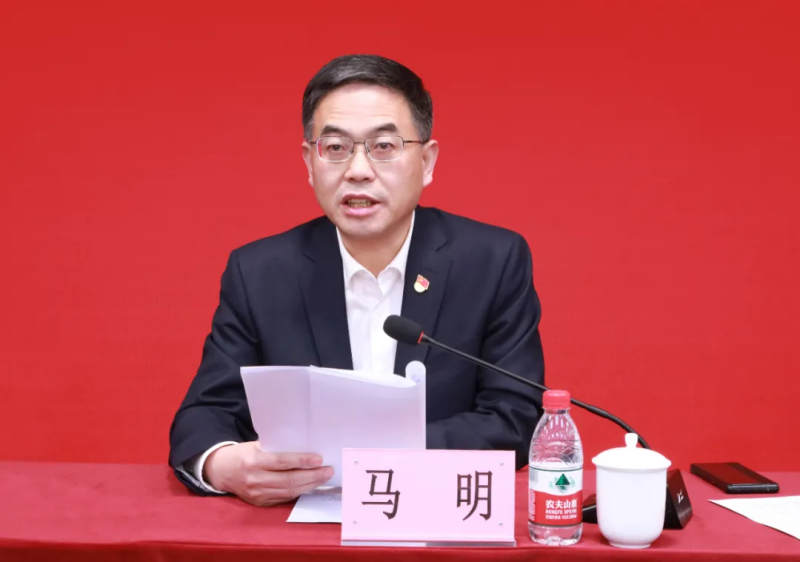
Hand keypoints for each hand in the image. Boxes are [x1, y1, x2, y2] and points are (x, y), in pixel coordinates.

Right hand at [204, 442, 333, 505]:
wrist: (221, 471)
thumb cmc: (242, 454)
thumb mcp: (255, 445)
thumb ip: (276, 449)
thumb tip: (304, 448)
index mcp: (253, 461)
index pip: (282, 462)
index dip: (302, 461)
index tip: (319, 459)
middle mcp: (254, 479)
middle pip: (289, 480)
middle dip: (312, 476)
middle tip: (328, 470)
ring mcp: (257, 494)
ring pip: (288, 491)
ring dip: (309, 485)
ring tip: (323, 477)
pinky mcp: (260, 503)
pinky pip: (283, 498)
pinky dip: (298, 492)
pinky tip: (309, 486)